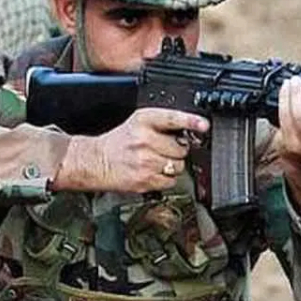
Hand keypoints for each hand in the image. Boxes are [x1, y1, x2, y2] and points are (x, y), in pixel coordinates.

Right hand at [52, 108, 208, 192]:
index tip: (204, 125)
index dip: (191, 121)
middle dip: (176, 151)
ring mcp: (144, 161)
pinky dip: (165, 179)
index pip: (172, 119)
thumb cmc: (119, 142)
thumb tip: (191, 131)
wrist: (96, 161)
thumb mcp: (138, 123)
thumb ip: (162, 123)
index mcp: (143, 121)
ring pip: (178, 167)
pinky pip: (170, 181)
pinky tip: (152, 172)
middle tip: (162, 150)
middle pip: (181, 149)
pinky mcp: (144, 180)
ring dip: (171, 166)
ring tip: (155, 162)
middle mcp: (144, 140)